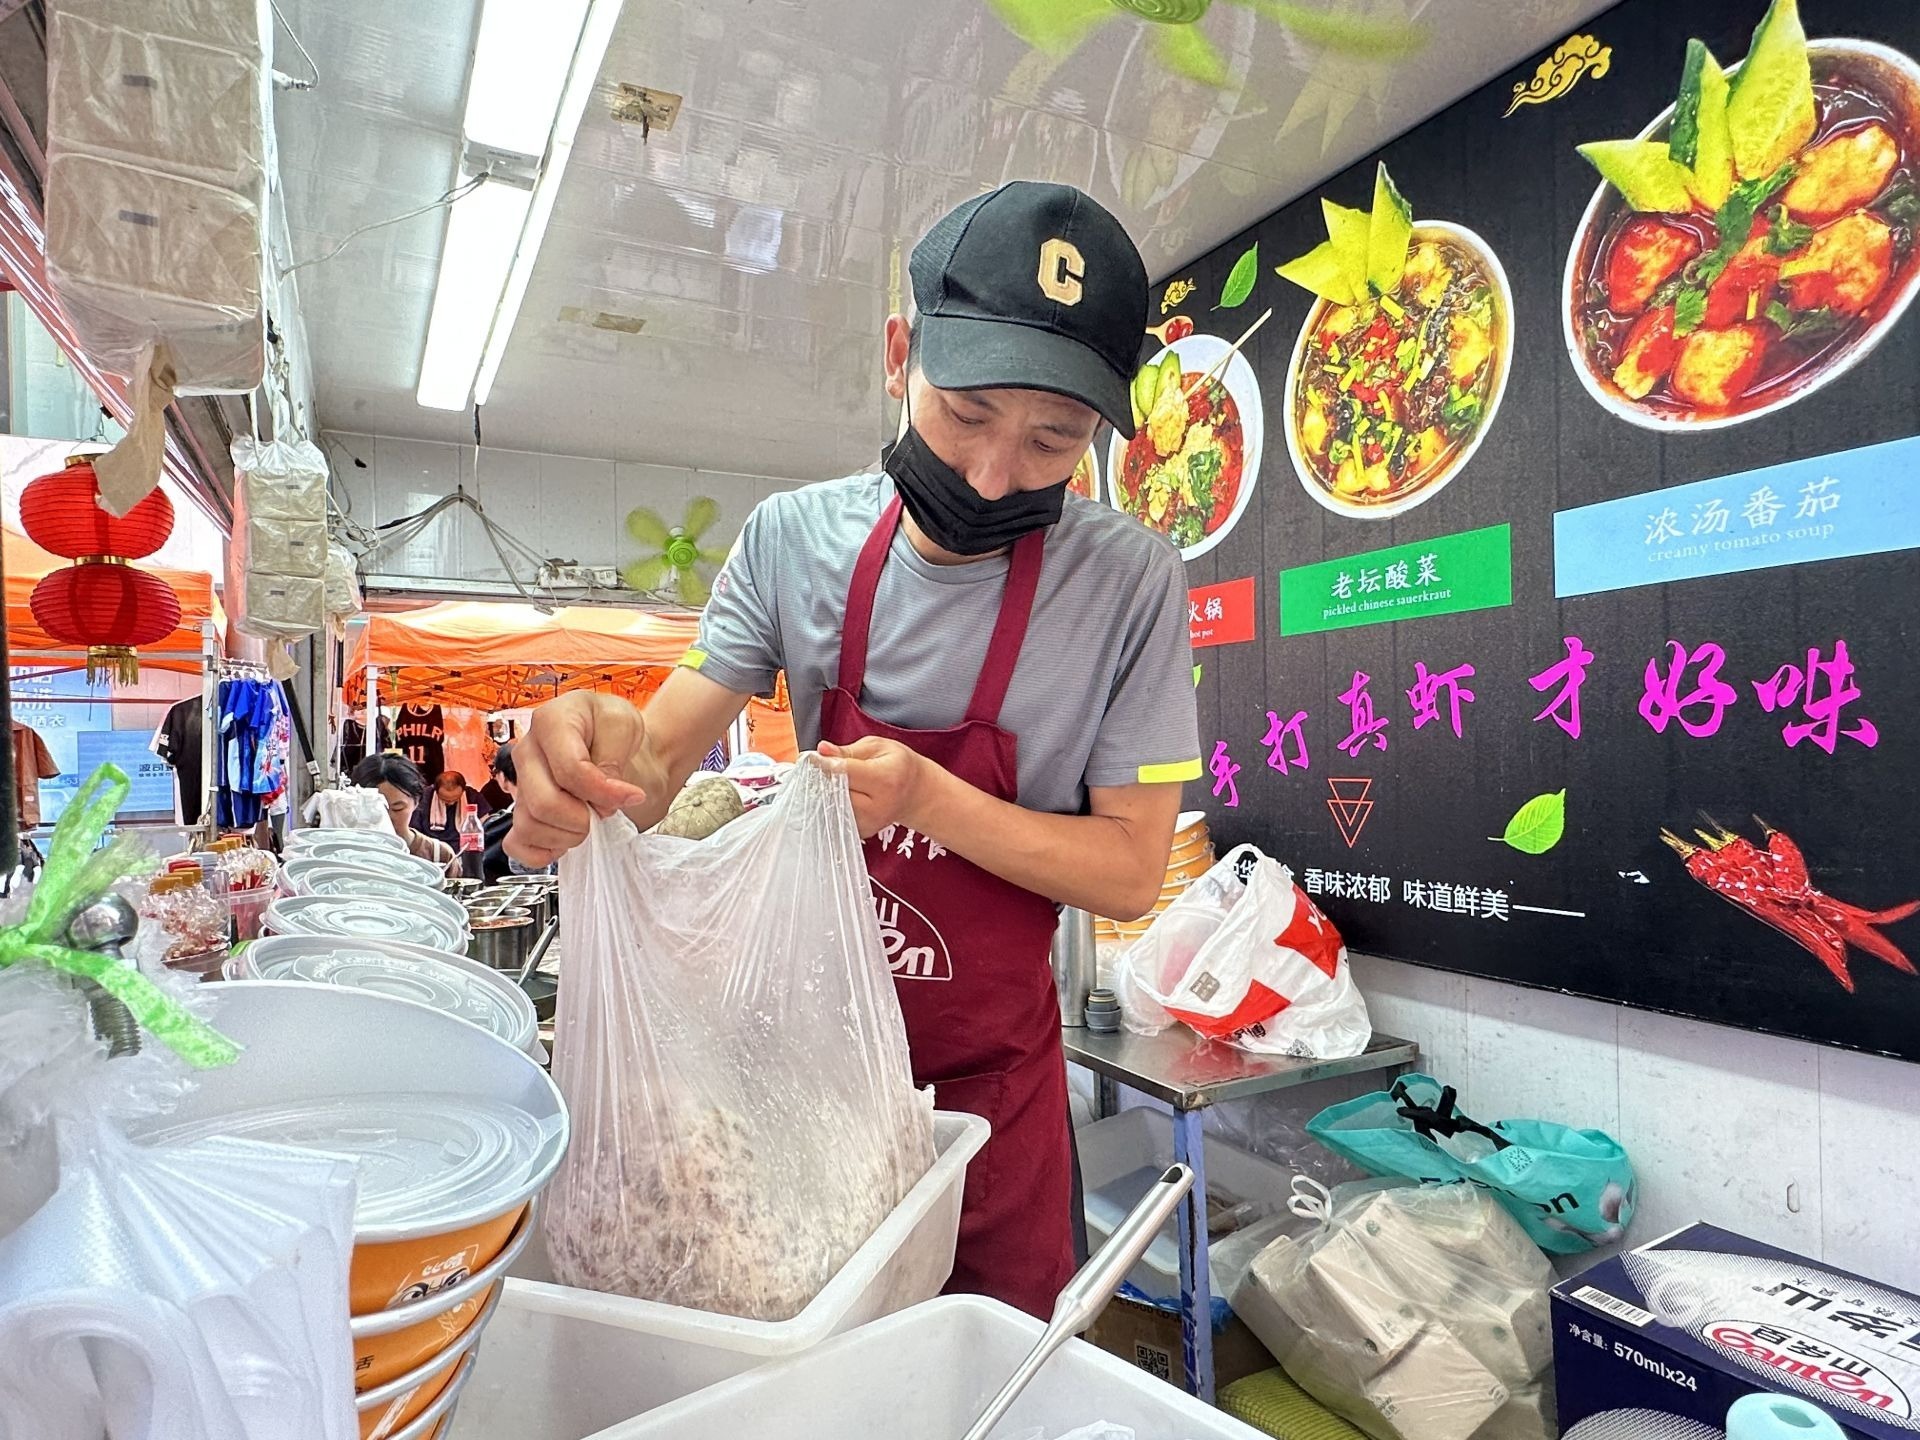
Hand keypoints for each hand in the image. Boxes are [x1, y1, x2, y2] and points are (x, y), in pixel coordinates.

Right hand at [506, 692, 649, 865]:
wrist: (614, 743)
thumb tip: (600, 802)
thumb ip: (611, 760)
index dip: (604, 792)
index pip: (570, 770)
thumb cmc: (614, 730)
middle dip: (582, 819)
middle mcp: (526, 752)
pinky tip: (567, 839)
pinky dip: (543, 852)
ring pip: (530, 826)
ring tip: (589, 821)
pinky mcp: (520, 810)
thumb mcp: (624, 726)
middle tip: (604, 812)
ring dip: (568, 836)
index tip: (632, 795)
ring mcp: (519, 783)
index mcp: (550, 722)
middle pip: (543, 803)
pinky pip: (516, 844)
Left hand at [817, 737, 932, 838]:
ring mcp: (870, 823)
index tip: (811, 758)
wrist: (915, 793)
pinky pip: (837, 817)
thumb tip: (822, 750)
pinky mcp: (862, 832)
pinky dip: (834, 805)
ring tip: (836, 781)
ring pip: (834, 807)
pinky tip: (842, 795)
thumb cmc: (897, 766)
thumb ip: (847, 751)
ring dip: (828, 793)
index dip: (825, 764)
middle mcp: (878, 806)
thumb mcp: (877, 747)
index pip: (845, 773)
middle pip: (836, 793)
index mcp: (885, 779)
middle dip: (826, 779)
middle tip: (823, 767)